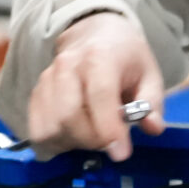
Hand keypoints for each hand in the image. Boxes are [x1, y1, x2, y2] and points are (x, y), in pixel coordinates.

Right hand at [22, 11, 165, 160]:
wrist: (94, 34)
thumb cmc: (125, 58)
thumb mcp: (149, 75)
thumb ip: (152, 103)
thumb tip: (152, 127)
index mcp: (99, 57)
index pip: (99, 95)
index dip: (109, 129)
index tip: (121, 153)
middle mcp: (67, 66)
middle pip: (69, 116)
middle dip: (91, 140)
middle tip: (109, 143)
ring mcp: (47, 79)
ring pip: (51, 126)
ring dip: (73, 143)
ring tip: (92, 137)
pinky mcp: (36, 93)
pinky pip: (37, 129)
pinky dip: (55, 142)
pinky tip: (73, 137)